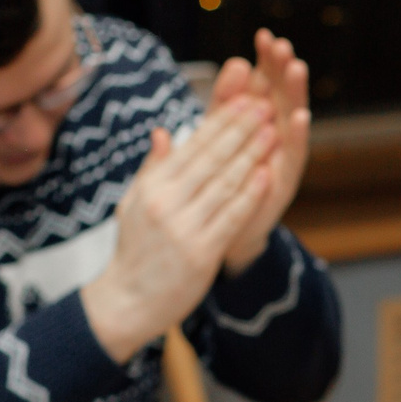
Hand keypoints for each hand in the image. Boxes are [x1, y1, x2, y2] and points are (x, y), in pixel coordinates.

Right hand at [84, 98, 276, 361]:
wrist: (127, 303)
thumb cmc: (134, 252)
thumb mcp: (133, 204)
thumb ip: (153, 169)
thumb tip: (165, 132)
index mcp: (153, 187)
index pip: (194, 145)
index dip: (222, 120)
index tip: (244, 99)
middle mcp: (166, 203)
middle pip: (211, 157)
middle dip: (242, 128)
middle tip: (266, 103)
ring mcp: (183, 227)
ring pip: (225, 182)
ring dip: (252, 153)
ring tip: (273, 130)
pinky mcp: (200, 253)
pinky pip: (232, 216)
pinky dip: (250, 193)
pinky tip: (267, 174)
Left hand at [207, 30, 310, 272]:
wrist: (223, 232)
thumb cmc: (219, 181)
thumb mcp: (216, 136)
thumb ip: (223, 102)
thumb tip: (234, 64)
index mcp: (254, 120)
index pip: (261, 84)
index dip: (264, 61)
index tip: (263, 36)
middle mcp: (274, 134)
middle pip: (280, 95)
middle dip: (282, 70)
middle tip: (282, 45)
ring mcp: (282, 157)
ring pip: (291, 119)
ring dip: (295, 94)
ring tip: (295, 68)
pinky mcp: (285, 180)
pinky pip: (294, 155)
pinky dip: (298, 136)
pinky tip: (301, 116)